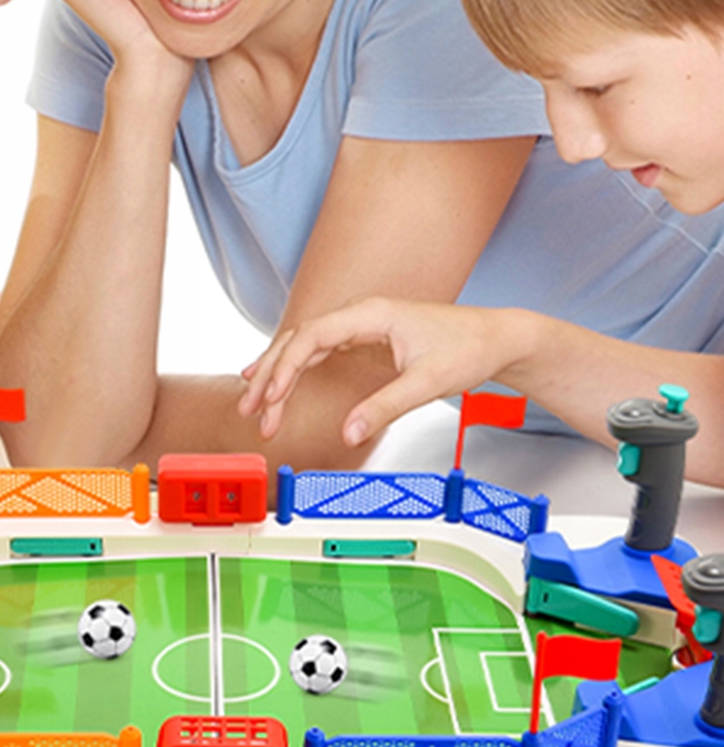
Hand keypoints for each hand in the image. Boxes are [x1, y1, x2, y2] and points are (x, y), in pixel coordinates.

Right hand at [238, 297, 529, 445]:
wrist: (495, 338)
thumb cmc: (468, 349)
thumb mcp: (427, 382)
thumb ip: (385, 407)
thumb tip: (348, 433)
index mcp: (371, 313)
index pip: (312, 336)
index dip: (286, 368)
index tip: (271, 399)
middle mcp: (360, 313)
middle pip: (299, 340)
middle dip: (271, 375)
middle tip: (250, 410)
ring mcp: (360, 324)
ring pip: (304, 346)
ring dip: (278, 374)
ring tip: (254, 405)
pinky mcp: (364, 338)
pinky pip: (319, 352)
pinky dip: (296, 370)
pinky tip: (277, 385)